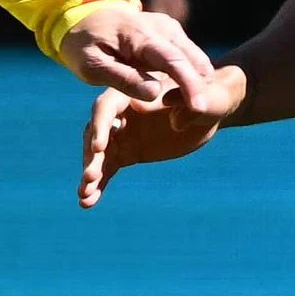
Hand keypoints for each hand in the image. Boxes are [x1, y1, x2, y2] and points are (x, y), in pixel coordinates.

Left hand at [59, 1, 225, 107]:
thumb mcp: (92, 66)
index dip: (189, 85)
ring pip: (193, 58)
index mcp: (140, 35)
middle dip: (200, 87)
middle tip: (202, 113)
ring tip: (195, 108)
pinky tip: (189, 95)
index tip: (199, 108)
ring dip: (198, 82)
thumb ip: (122, 79)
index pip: (173, 60)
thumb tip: (155, 93)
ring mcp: (169, 28)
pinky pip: (188, 56)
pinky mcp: (171, 32)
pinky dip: (190, 75)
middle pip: (190, 59)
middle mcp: (161, 27)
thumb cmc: (84, 46)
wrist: (84, 18)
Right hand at [80, 59, 244, 205]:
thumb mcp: (206, 96)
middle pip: (96, 134)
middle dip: (92, 156)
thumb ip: (190, 101)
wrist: (209, 111)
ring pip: (98, 155)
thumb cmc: (209, 96)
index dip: (101, 126)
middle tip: (90, 177)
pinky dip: (98, 185)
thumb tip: (173, 114)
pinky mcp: (126, 153)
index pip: (107, 107)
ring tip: (85, 196)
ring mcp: (121, 134)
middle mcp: (120, 113)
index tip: (99, 147)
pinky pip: (107, 169)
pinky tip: (88, 202)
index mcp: (133, 93)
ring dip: (90, 175)